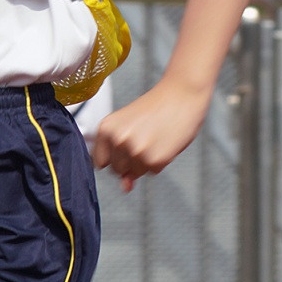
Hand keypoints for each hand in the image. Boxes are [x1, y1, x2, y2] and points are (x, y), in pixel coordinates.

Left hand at [92, 73, 209, 189]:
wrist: (182, 93)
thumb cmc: (155, 108)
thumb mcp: (130, 126)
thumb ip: (121, 156)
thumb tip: (125, 188)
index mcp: (106, 128)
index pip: (100, 162)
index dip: (114, 157)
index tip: (126, 145)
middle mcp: (118, 140)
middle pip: (117, 170)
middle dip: (130, 160)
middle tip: (145, 136)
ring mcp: (136, 151)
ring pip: (135, 173)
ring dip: (146, 162)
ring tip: (156, 137)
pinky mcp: (155, 160)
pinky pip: (153, 171)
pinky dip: (160, 161)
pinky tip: (166, 142)